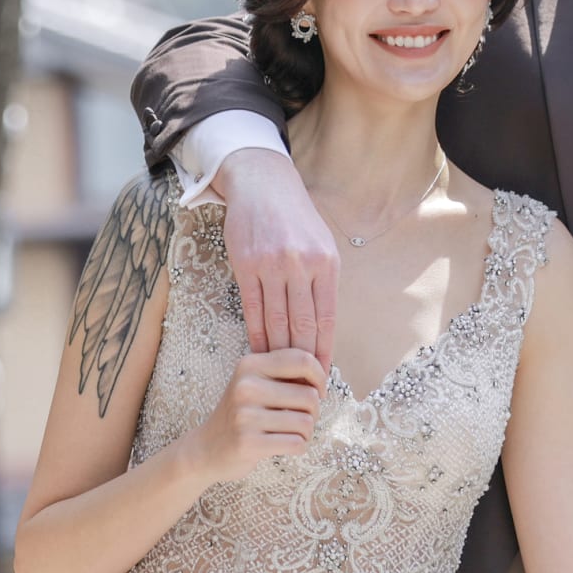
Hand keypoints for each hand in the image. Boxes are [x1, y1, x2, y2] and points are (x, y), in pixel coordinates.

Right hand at [181, 348, 324, 484]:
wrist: (206, 448)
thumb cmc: (242, 414)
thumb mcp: (255, 383)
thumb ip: (285, 373)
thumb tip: (323, 374)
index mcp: (250, 365)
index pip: (302, 359)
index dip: (320, 377)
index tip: (318, 391)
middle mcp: (246, 386)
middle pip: (309, 396)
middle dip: (313, 412)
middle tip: (300, 418)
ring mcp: (245, 415)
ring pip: (306, 423)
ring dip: (305, 433)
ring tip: (289, 433)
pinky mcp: (248, 442)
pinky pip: (296, 444)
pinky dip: (297, 447)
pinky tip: (283, 445)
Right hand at [214, 149, 339, 365]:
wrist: (263, 186)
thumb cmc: (296, 219)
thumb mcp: (323, 245)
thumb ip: (325, 282)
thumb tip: (324, 327)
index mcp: (326, 263)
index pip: (327, 318)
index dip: (323, 350)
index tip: (321, 374)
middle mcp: (300, 265)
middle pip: (302, 325)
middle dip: (302, 360)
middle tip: (301, 386)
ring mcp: (271, 266)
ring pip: (276, 321)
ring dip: (278, 353)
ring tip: (280, 377)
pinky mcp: (245, 266)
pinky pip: (252, 309)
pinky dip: (256, 334)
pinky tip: (259, 352)